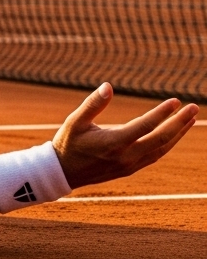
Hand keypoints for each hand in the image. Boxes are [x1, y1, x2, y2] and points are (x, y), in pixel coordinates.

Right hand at [53, 83, 196, 188]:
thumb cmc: (68, 143)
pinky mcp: (131, 168)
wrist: (64, 172)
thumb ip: (93, 104)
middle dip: (179, 123)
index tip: (175, 101)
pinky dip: (168, 144)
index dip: (162, 113)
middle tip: (194, 107)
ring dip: (178, 134)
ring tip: (191, 119)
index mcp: (113, 143)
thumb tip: (108, 86)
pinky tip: (174, 134)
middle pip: (161, 139)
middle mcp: (125, 156)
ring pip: (162, 149)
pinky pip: (155, 155)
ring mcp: (130, 164)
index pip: (145, 126)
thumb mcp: (75, 121)